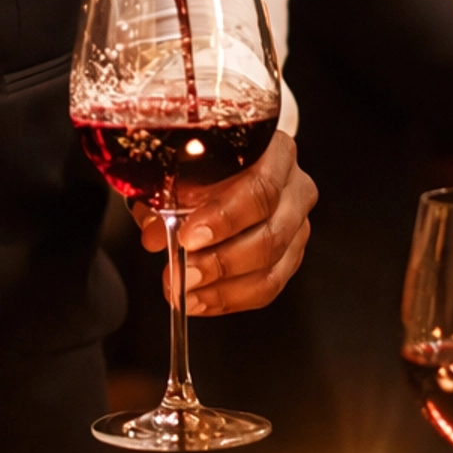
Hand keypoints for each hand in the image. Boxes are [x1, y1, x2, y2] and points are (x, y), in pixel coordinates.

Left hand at [134, 130, 314, 315]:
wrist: (226, 163)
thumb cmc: (204, 159)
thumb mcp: (180, 167)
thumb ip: (165, 197)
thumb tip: (154, 235)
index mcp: (275, 152)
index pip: (261, 188)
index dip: (225, 217)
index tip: (189, 237)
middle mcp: (295, 188)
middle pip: (271, 234)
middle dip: (221, 261)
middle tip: (183, 273)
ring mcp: (297, 224)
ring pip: (272, 267)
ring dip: (223, 287)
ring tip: (185, 292)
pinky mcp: (291, 255)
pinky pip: (268, 287)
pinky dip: (230, 298)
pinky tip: (201, 300)